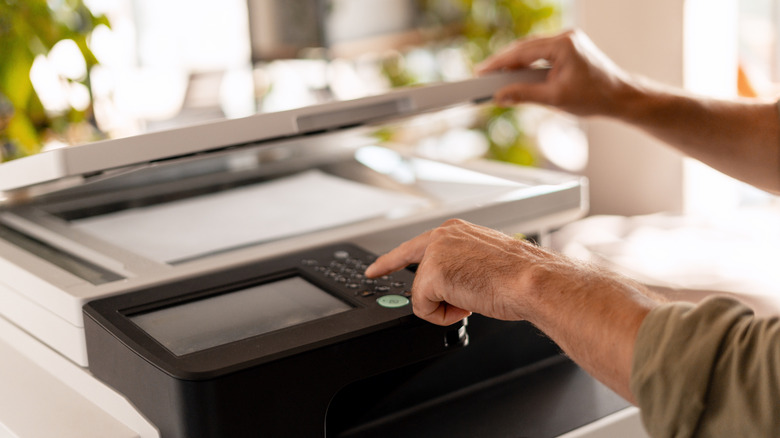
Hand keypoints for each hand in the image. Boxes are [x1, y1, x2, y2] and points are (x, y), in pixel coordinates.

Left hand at [364, 219, 574, 325]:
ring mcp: (435, 253)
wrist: (531, 281)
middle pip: (408, 265)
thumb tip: (453, 287)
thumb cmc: (520, 276)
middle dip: (399, 278)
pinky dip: (442, 316)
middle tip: (383, 278)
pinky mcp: (431, 275)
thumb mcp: (484, 263)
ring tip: (473, 300)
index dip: (391, 260)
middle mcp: (443, 236)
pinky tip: (466, 307)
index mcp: (456, 231)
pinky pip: (423, 308)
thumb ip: (460, 267)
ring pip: (422, 294)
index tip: (374, 269)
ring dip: (445, 306)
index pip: (415, 245)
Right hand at [476, 29, 634, 116]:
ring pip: (532, 50)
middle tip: (483, 76)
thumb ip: (524, 95)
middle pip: (525, 48)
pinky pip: (542, 54)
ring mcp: (568, 41)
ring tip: (496, 78)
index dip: (499, 63)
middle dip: (504, 63)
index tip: (481, 71)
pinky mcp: (569, 49)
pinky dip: (528, 65)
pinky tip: (517, 75)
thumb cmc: (595, 98)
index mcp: (563, 44)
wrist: (621, 98)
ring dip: (515, 64)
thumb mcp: (555, 99)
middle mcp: (566, 37)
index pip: (523, 52)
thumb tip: (500, 96)